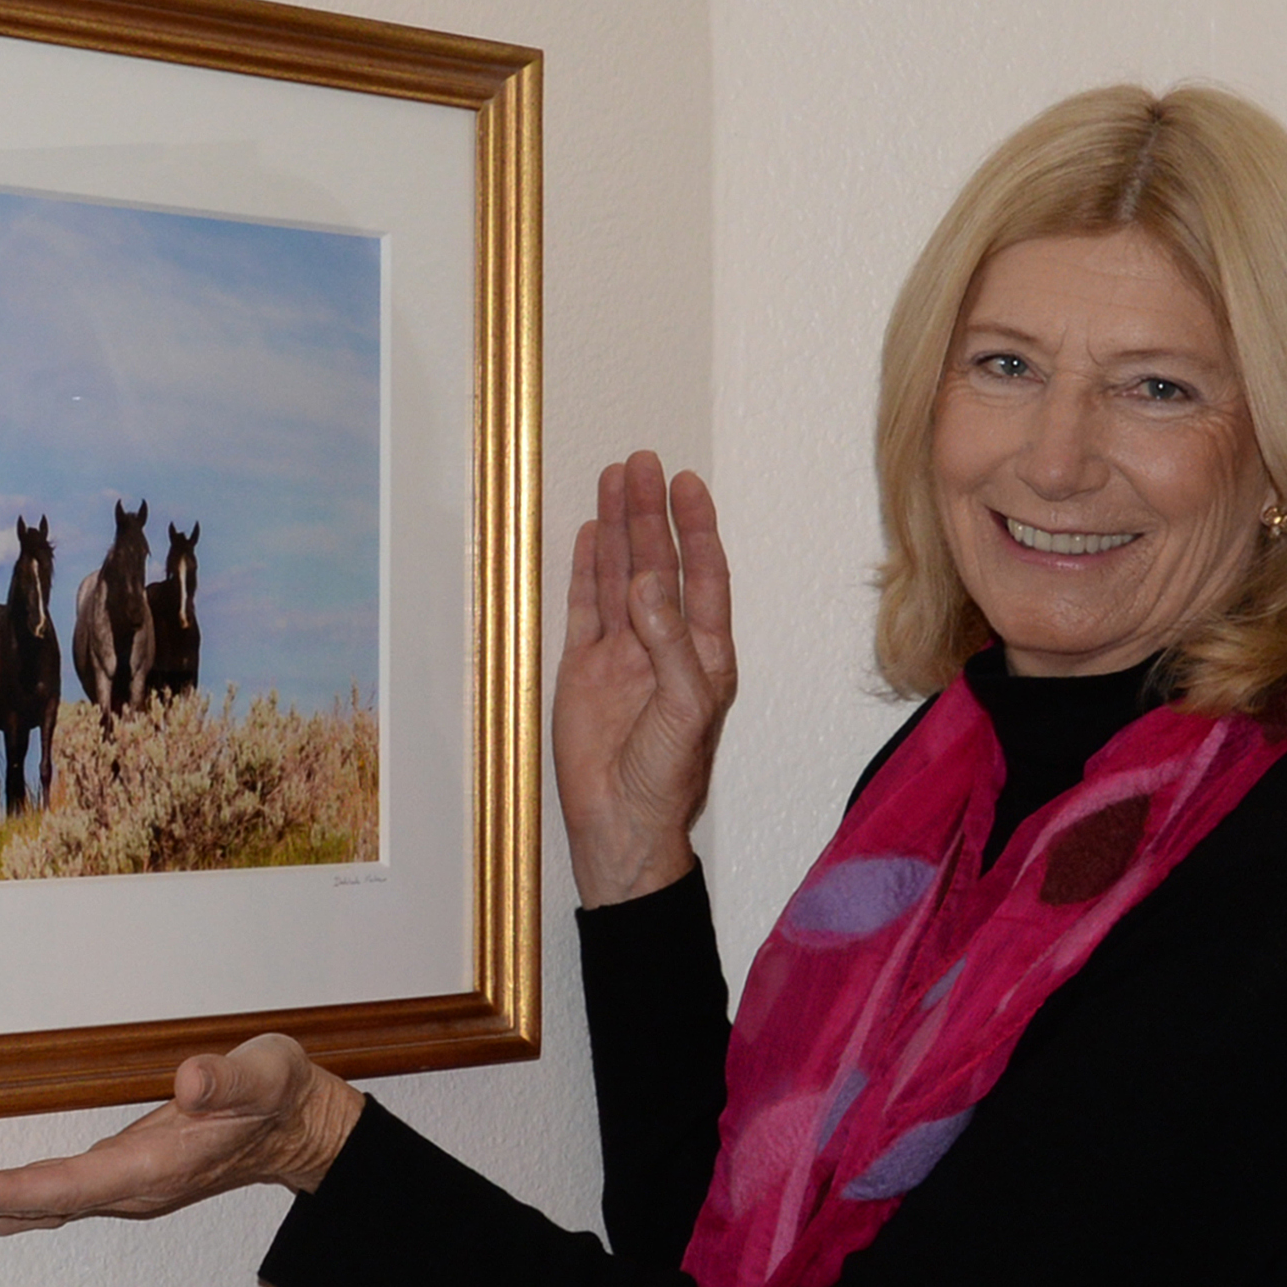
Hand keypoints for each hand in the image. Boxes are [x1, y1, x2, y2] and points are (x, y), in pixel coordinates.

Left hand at [0, 1034, 365, 1241]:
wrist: (305, 1129)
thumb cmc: (283, 1095)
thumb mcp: (266, 1073)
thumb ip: (230, 1081)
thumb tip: (191, 1082)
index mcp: (152, 1168)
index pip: (55, 1187)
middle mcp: (132, 1190)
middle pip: (35, 1204)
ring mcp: (130, 1190)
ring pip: (42, 1207)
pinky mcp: (129, 1180)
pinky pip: (57, 1199)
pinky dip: (14, 1203)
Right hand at [552, 451, 735, 905]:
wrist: (622, 824)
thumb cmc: (667, 777)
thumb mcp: (685, 708)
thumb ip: (670, 643)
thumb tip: (647, 583)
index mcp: (703, 653)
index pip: (702, 576)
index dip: (695, 529)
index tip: (686, 484)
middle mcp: (664, 645)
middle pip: (658, 564)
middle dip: (651, 514)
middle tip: (642, 462)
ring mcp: (622, 655)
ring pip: (620, 577)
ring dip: (619, 530)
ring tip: (614, 479)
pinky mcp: (583, 670)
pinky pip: (585, 608)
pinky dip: (587, 570)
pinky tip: (590, 534)